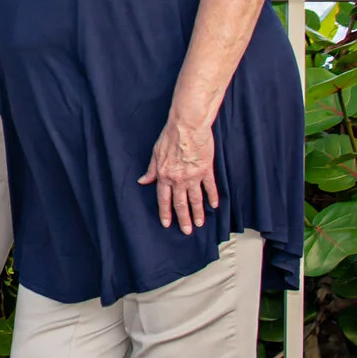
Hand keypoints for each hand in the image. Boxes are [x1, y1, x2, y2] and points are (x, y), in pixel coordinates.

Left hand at [139, 114, 218, 231]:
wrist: (187, 126)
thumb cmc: (170, 137)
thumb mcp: (155, 153)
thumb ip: (151, 170)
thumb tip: (143, 181)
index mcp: (164, 175)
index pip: (163, 199)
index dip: (165, 213)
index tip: (167, 224)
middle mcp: (178, 179)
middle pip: (180, 203)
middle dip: (183, 219)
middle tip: (186, 231)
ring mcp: (193, 176)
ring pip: (196, 199)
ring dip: (198, 213)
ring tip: (199, 223)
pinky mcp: (206, 170)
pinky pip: (210, 187)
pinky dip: (212, 197)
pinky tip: (214, 205)